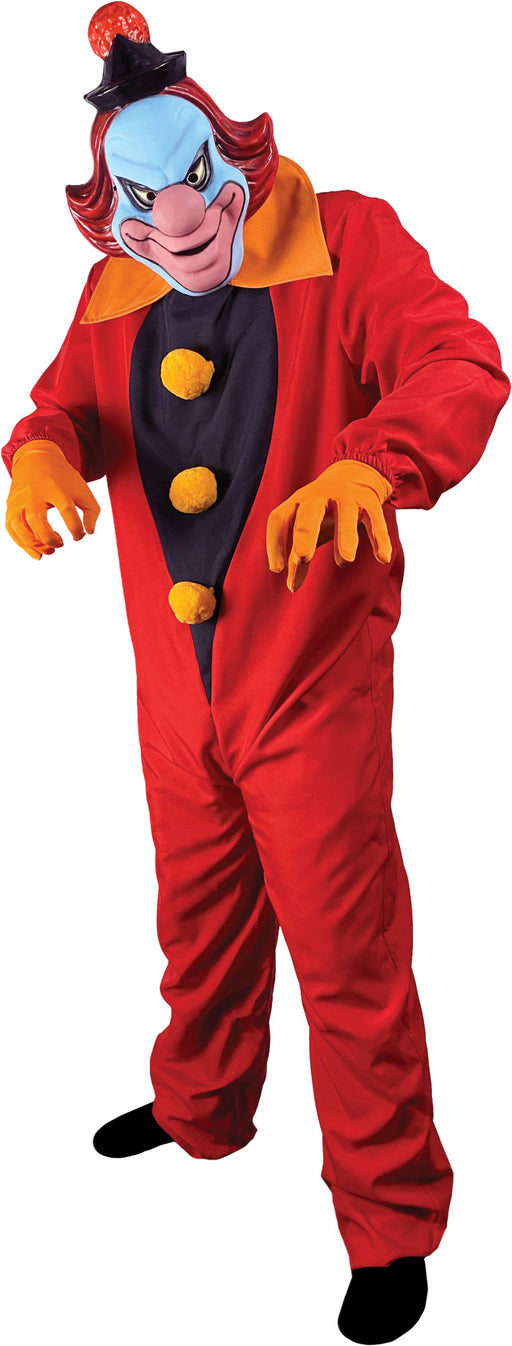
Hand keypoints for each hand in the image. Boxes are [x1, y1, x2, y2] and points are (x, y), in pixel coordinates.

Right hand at [5, 440, 99, 559]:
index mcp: (56, 488)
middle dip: (50, 539)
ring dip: (34, 544)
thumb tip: (88, 532)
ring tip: (49, 551)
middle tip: (61, 543)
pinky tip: (36, 552)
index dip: (76, 528)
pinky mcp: (11, 506)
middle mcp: (34, 494)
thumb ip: (92, 511)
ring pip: (19, 526)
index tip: (79, 535)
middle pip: (37, 520)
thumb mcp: (82, 489)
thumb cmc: (61, 478)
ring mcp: (19, 500)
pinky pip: (11, 528)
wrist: (36, 459)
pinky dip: (21, 543)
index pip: (67, 510)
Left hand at [266, 459, 392, 591]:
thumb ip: (298, 557)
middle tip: (302, 557)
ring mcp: (347, 498)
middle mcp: (320, 496)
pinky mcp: (370, 503)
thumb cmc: (323, 511)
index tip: (277, 569)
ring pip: (346, 515)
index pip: (280, 518)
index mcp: (298, 502)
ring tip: (344, 561)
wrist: (355, 474)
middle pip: (309, 513)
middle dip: (305, 533)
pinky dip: (380, 539)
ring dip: (345, 538)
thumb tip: (292, 587)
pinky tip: (382, 558)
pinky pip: (375, 521)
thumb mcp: (308, 529)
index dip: (275, 543)